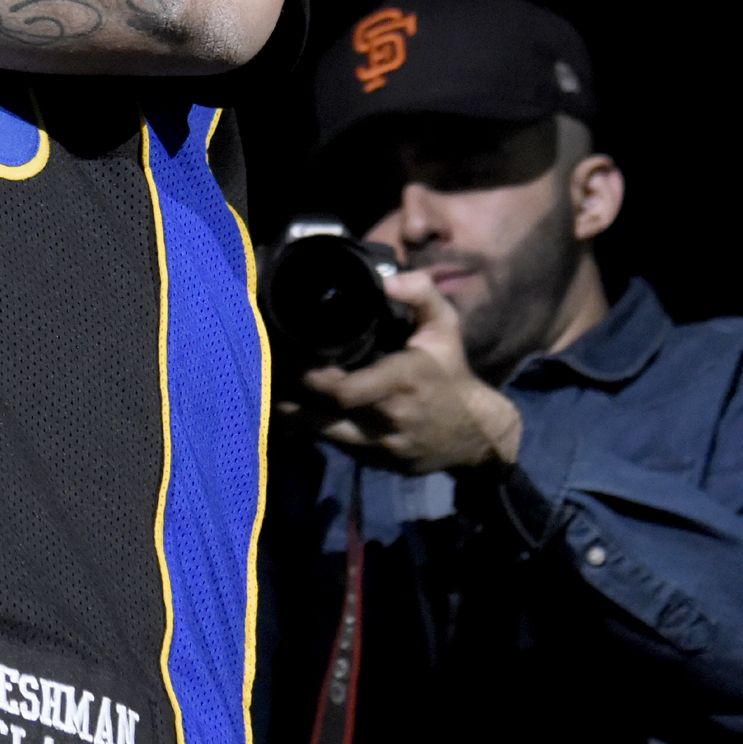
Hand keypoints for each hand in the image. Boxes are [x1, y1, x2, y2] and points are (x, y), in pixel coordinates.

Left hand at [285, 269, 525, 474]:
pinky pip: (334, 447)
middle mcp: (387, 419)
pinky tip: (293, 411)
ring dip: (292, 416)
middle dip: (288, 397)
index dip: (309, 378)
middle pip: (322, 418)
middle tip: (265, 373)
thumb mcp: (446, 328)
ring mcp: (380, 447)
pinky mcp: (376, 464)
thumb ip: (421, 295)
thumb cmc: (451, 373)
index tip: (289, 356)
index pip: (343, 391)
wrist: (477, 434)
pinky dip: (313, 429)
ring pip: (321, 436)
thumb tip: (387, 279)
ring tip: (268, 392)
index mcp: (401, 382)